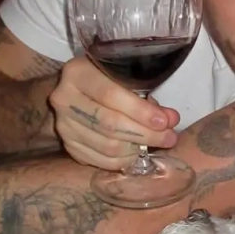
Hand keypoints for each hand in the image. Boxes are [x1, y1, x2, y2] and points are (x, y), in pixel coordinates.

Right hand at [49, 57, 179, 168]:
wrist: (79, 90)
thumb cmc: (108, 79)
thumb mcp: (124, 77)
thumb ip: (146, 97)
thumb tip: (171, 119)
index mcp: (77, 73)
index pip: (110, 95)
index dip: (140, 111)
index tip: (164, 121)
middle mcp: (64, 99)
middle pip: (109, 124)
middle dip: (145, 134)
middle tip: (169, 137)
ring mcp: (63, 124)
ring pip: (107, 146)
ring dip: (137, 149)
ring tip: (156, 143)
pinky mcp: (68, 145)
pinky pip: (100, 160)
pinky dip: (123, 160)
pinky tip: (137, 153)